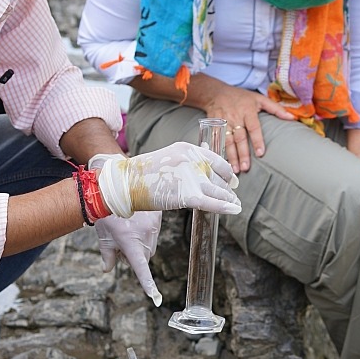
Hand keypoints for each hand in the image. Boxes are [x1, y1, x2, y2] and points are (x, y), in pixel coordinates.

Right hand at [91, 143, 240, 218]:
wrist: (125, 183)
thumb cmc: (144, 174)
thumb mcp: (169, 159)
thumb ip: (186, 163)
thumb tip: (203, 172)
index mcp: (188, 149)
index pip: (217, 160)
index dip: (227, 172)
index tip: (231, 180)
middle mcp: (193, 160)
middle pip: (219, 176)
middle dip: (227, 187)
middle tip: (232, 194)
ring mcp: (191, 177)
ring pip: (219, 190)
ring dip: (228, 197)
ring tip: (234, 203)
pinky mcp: (187, 195)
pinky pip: (212, 202)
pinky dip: (225, 206)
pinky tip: (234, 209)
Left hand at [94, 210, 162, 305]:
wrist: (115, 190)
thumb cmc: (107, 215)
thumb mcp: (104, 237)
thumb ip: (107, 256)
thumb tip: (107, 269)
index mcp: (130, 243)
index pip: (141, 269)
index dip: (147, 284)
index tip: (155, 297)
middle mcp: (144, 237)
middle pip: (145, 257)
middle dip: (136, 255)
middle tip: (122, 243)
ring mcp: (153, 227)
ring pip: (151, 246)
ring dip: (142, 244)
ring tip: (129, 229)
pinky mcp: (158, 219)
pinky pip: (155, 233)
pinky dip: (147, 232)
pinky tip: (137, 222)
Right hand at [185, 79, 294, 173]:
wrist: (216, 93)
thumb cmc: (241, 97)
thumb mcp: (259, 99)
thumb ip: (276, 108)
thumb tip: (292, 117)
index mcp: (247, 111)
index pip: (253, 127)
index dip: (257, 140)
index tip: (260, 153)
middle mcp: (235, 117)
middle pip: (239, 138)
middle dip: (242, 153)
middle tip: (246, 168)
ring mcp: (223, 122)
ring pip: (227, 141)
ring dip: (231, 156)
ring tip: (235, 169)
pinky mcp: (213, 126)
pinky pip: (216, 141)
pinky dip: (218, 152)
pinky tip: (221, 162)